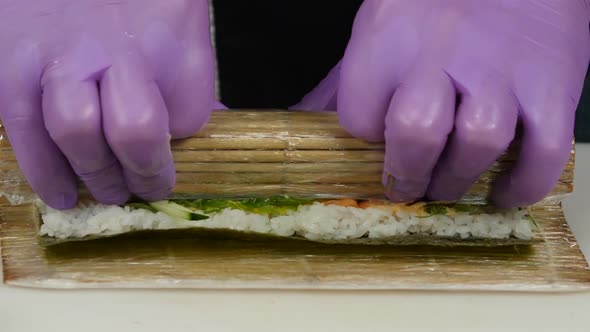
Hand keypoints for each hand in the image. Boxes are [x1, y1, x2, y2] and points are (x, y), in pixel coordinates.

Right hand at [0, 0, 215, 208]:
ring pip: (76, 131)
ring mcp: (59, 52)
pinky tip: (60, 192)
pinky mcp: (11, 60)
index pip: (187, 112)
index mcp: (169, 36)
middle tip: (141, 191)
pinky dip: (43, 170)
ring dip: (95, 175)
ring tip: (107, 194)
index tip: (168, 171)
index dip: (178, 152)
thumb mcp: (179, 25)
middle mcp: (115, 44)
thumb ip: (187, 79)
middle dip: (143, 173)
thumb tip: (187, 134)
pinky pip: (23, 125)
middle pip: (135, 128)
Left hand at [294, 0, 589, 207]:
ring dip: (459, 181)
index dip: (367, 143)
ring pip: (479, 141)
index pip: (360, 117)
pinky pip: (543, 151)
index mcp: (387, 39)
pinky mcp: (552, 83)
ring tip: (450, 187)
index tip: (378, 148)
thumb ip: (342, 81)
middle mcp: (442, 50)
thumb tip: (299, 122)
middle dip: (407, 175)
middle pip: (416, 131)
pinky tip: (503, 193)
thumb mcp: (377, 30)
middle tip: (409, 187)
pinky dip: (523, 185)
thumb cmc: (431, 6)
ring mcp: (502, 68)